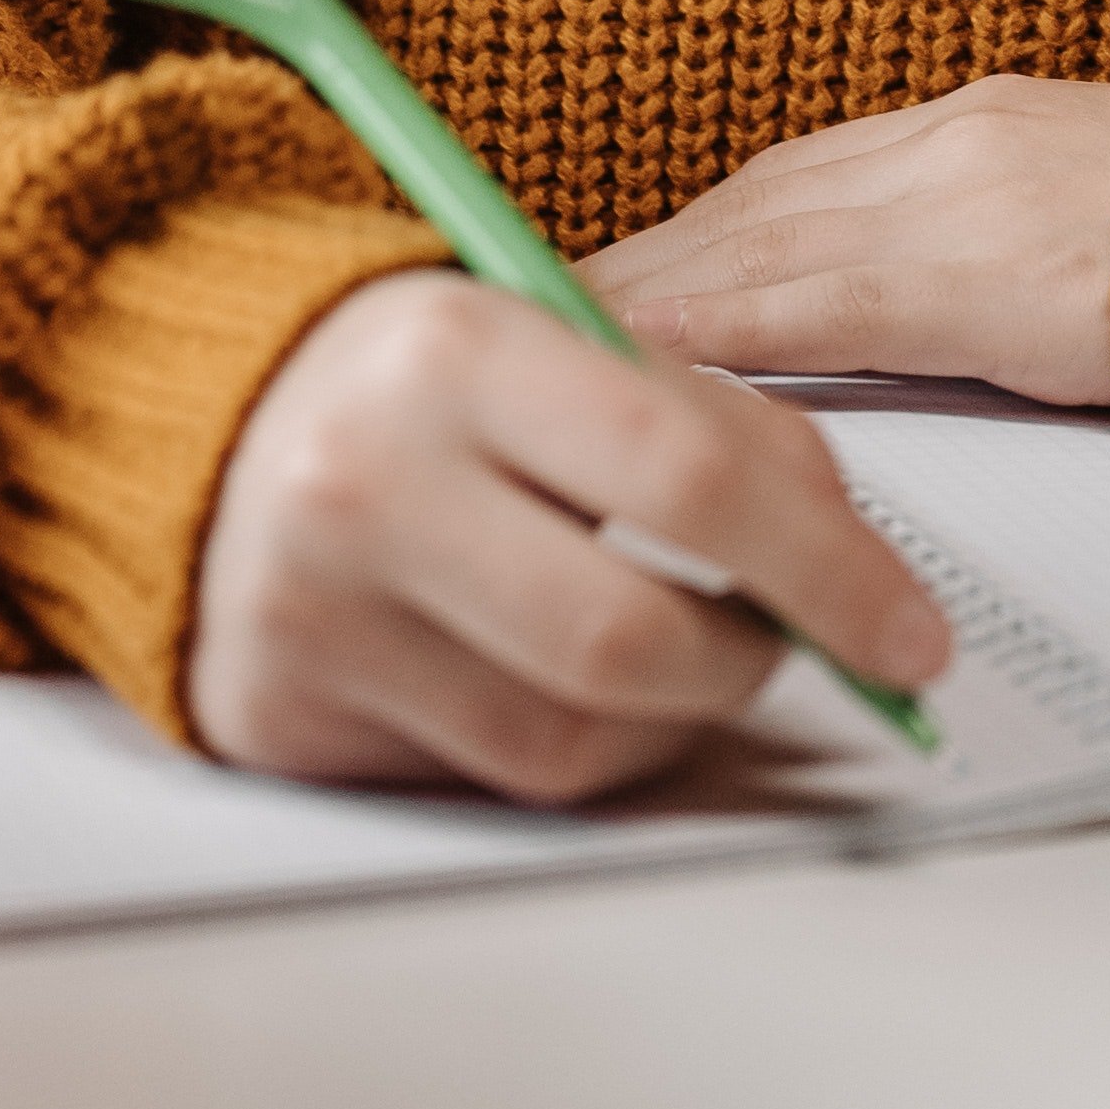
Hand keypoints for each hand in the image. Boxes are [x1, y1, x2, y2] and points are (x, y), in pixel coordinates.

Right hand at [186, 267, 949, 798]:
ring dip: (674, 718)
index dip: (829, 566)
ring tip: (692, 654)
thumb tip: (856, 558)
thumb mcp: (552, 332)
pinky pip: (484, 776)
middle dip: (757, 662)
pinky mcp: (276, 715)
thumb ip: (704, 418)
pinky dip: (571, 742)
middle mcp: (361, 482)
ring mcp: (306, 612)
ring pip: (566, 738)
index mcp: (450, 349)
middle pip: (628, 638)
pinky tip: (579, 680)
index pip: (685, 473)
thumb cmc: (418, 369)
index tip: (911, 627)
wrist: (198, 409)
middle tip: (808, 650)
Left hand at [592, 78, 1109, 402]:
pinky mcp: (990, 280)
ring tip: (565, 325)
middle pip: (756, 199)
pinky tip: (659, 343)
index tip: (621, 254)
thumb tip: (926, 280)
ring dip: (655, 285)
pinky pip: (825, 302)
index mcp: (978, 124)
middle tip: (542, 292)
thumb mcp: (1091, 199)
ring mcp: (966, 205)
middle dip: (649, 250)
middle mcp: (953, 146)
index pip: (796, 171)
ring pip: (765, 239)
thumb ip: (998, 225)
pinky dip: (729, 320)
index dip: (698, 219)